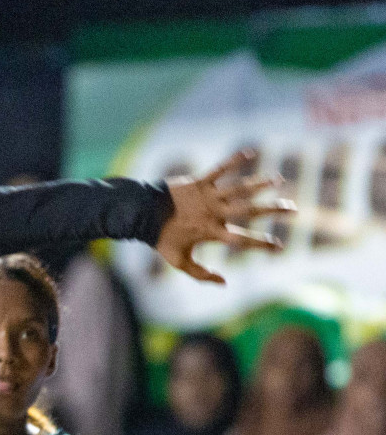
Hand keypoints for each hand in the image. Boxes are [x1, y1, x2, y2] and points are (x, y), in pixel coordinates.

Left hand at [155, 149, 295, 284]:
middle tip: (293, 208)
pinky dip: (235, 160)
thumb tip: (224, 282)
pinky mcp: (199, 182)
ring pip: (239, 188)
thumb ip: (201, 274)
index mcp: (211, 232)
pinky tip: (251, 152)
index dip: (262, 244)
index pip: (243, 240)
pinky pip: (220, 169)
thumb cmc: (161, 238)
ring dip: (260, 184)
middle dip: (274, 210)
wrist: (141, 214)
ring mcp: (207, 196)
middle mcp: (213, 213)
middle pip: (249, 211)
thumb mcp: (179, 261)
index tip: (280, 247)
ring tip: (278, 180)